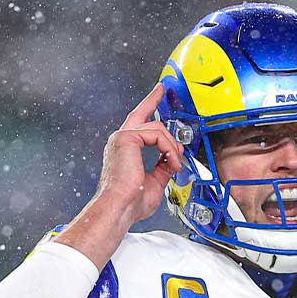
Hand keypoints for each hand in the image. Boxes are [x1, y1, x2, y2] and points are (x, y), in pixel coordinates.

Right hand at [96, 83, 184, 227]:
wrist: (120, 208)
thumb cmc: (130, 202)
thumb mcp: (155, 181)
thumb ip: (163, 167)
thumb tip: (173, 159)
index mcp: (125, 150)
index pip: (138, 125)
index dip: (148, 108)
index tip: (156, 97)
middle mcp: (121, 141)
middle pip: (141, 113)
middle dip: (153, 99)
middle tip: (162, 89)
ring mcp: (122, 137)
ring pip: (158, 129)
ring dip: (173, 147)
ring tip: (176, 164)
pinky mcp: (127, 138)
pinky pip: (158, 135)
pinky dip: (170, 149)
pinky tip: (172, 162)